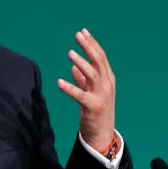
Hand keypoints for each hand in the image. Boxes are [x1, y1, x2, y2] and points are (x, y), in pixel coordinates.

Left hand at [56, 28, 116, 153]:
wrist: (102, 136)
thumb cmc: (96, 113)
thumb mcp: (91, 93)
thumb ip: (83, 80)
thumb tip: (74, 68)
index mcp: (107, 80)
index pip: (101, 57)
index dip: (92, 44)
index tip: (83, 32)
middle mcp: (107, 85)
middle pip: (98, 61)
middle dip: (88, 47)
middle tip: (78, 35)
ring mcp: (101, 96)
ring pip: (92, 74)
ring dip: (81, 62)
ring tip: (70, 53)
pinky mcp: (93, 107)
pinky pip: (80, 95)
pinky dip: (70, 88)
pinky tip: (59, 82)